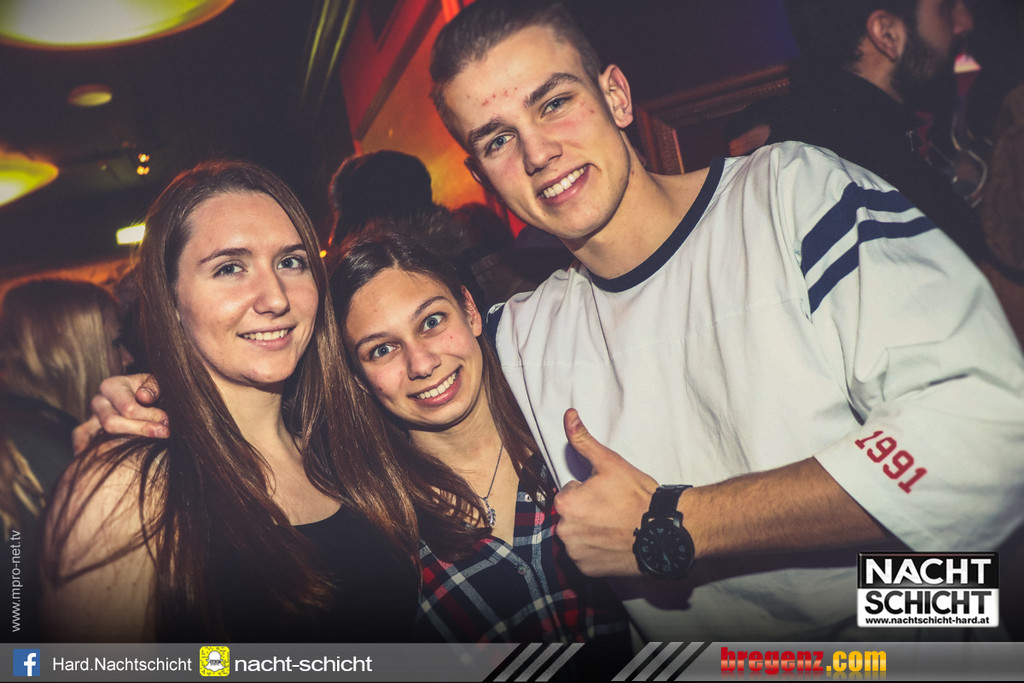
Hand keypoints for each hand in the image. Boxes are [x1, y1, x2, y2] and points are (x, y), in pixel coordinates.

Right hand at [73, 374, 168, 453]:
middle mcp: (99, 400)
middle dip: (140, 429)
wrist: (142, 392)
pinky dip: (84, 446)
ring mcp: (93, 415)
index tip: (166, 422)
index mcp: (112, 386)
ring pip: (101, 433)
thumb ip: (153, 387)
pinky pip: (81, 436)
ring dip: (125, 441)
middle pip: (112, 423)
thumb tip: (144, 397)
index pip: (128, 408)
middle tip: (164, 432)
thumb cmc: (149, 388)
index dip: (149, 416)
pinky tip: (88, 454)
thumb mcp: (155, 381)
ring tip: (148, 445)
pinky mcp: (90, 427)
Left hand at [553, 408, 658, 576]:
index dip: (589, 491)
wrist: (664, 531)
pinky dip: (596, 552)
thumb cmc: (638, 495)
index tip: (608, 494)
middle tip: (613, 511)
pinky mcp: (587, 570)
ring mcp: (575, 553)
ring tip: (616, 526)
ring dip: (591, 532)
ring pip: (577, 536)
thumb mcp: (610, 462)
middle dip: (587, 512)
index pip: (569, 492)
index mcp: (565, 502)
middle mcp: (564, 530)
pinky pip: (585, 557)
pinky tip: (614, 543)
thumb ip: (583, 439)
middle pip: (571, 515)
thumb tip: (569, 415)